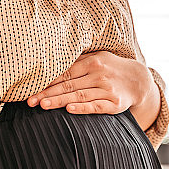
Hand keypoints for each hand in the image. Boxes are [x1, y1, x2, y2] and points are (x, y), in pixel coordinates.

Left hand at [27, 51, 158, 115]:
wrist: (138, 79)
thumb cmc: (111, 68)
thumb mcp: (97, 58)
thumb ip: (77, 62)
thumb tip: (50, 65)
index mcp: (92, 62)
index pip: (65, 73)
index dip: (47, 81)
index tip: (30, 88)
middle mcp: (99, 75)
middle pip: (69, 85)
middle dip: (48, 93)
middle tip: (30, 100)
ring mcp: (107, 90)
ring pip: (79, 96)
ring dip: (60, 101)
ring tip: (43, 105)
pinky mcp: (114, 104)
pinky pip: (96, 106)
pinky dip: (82, 108)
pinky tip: (70, 110)